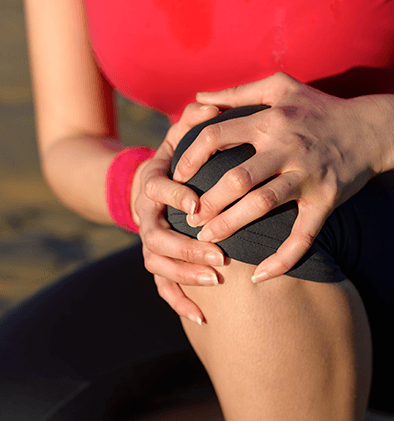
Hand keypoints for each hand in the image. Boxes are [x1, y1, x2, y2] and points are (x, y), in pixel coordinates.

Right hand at [132, 103, 224, 323]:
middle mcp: (145, 214)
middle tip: (220, 257)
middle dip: (187, 248)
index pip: (155, 188)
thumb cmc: (177, 160)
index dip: (173, 196)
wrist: (151, 184)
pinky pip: (162, 286)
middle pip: (154, 237)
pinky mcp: (157, 260)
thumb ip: (194, 124)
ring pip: (157, 264)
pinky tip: (203, 316)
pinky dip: (180, 301)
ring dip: (184, 275)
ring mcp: (149, 240)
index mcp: (152, 182)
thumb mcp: (181, 138)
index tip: (197, 205)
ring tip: (215, 282)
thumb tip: (207, 104)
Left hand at [174, 72, 393, 282]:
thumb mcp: (281, 85)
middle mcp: (287, 148)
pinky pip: (303, 236)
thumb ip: (238, 91)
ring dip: (230, 225)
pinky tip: (260, 276)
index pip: (216, 136)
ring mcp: (308, 176)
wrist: (371, 128)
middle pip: (236, 177)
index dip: (190, 157)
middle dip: (206, 201)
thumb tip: (199, 95)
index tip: (178, 177)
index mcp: (270, 120)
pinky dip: (282, 259)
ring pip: (262, 205)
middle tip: (188, 218)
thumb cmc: (321, 108)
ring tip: (207, 239)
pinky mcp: (327, 200)